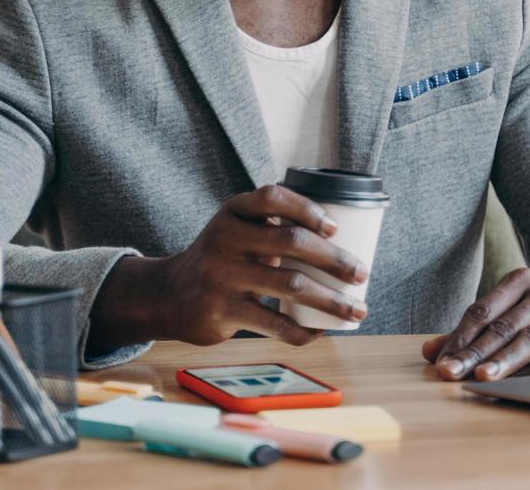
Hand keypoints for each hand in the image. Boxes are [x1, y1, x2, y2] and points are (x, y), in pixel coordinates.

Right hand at [88, 185, 369, 351]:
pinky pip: (273, 323)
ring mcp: (222, 276)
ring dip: (332, 300)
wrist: (168, 296)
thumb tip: (339, 237)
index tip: (336, 228)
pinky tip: (319, 333)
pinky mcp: (222, 311)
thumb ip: (272, 226)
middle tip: (360, 273)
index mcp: (232, 213)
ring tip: (356, 310)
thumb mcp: (235, 230)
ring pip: (291, 285)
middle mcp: (224, 239)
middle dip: (335, 259)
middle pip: (291, 241)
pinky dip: (302, 331)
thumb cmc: (220, 259)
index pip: (272, 197)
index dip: (307, 208)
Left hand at [421, 268, 529, 381]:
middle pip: (505, 326)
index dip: (461, 337)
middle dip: (476, 352)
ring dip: (508, 359)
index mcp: (521, 281)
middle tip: (451, 373)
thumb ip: (474, 328)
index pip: (484, 310)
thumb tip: (430, 352)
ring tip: (483, 376)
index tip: (442, 362)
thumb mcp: (515, 305)